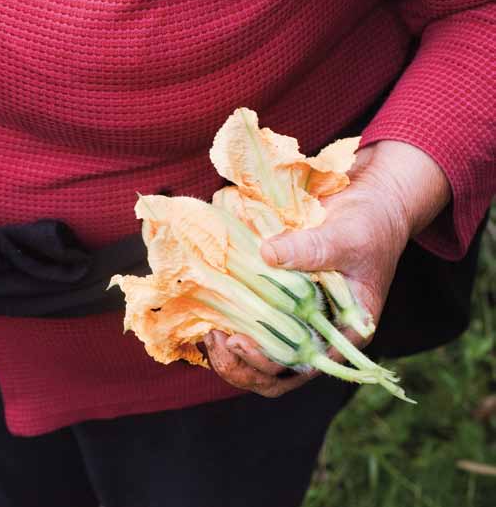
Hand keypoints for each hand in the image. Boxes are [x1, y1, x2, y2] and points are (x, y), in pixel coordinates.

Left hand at [203, 140, 450, 396]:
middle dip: (240, 366)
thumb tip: (267, 253)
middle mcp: (317, 335)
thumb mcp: (347, 236)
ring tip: (210, 332)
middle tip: (215, 339)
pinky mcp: (277, 302)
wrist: (367, 202)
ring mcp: (294, 321)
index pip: (301, 367)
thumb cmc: (369, 224)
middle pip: (273, 375)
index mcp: (343, 333)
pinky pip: (249, 326)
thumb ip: (312, 248)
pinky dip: (228, 325)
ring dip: (229, 352)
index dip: (266, 363)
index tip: (238, 341)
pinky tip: (209, 313)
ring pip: (257, 357)